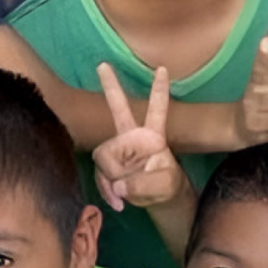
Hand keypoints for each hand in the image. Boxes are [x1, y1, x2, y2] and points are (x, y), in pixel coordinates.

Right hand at [93, 63, 190, 212]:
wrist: (159, 200)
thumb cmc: (167, 186)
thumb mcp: (165, 187)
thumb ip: (144, 185)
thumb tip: (119, 186)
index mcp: (153, 137)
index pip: (157, 110)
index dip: (159, 91)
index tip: (163, 69)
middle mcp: (133, 137)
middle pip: (119, 109)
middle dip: (111, 87)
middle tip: (103, 64)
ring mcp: (120, 149)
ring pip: (105, 158)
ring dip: (112, 179)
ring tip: (126, 197)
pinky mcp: (110, 164)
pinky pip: (101, 174)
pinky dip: (106, 190)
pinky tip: (117, 203)